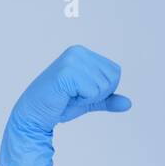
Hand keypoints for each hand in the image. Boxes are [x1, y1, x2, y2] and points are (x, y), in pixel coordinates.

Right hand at [0, 45, 131, 165]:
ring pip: (103, 85)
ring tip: (70, 95)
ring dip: (89, 97)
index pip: (115, 72)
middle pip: (113, 78)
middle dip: (99, 94)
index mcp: (84, 53)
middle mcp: (78, 52)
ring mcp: (72, 60)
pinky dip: (83, 100)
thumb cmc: (60, 104)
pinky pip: (92, 91)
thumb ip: (108, 99)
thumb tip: (128, 103)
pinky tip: (66, 97)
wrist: (36, 113)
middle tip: (76, 95)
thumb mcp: (90, 100)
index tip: (83, 92)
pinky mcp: (66, 72)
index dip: (105, 89)